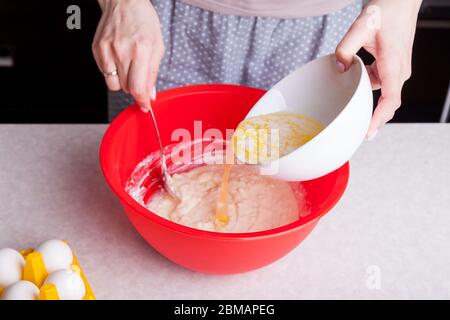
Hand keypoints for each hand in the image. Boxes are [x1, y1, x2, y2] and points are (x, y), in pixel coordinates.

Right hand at [92, 0, 164, 111]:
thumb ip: (153, 72)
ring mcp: (106, 51)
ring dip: (123, 83)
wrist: (123, 2)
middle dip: (135, 89)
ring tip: (129, 68)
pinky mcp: (96, 50)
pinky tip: (119, 60)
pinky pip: (105, 74)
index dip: (141, 101)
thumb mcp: (157, 46)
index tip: (144, 106)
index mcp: (140, 49)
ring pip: (114, 85)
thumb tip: (149, 94)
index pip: (138, 87)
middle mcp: (121, 51)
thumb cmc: (143, 21)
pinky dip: (113, 73)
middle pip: (126, 88)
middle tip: (139, 79)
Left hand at [336, 0, 421, 138]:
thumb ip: (345, 49)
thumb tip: (339, 69)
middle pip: (388, 103)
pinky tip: (356, 87)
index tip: (368, 132)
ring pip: (384, 94)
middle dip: (373, 119)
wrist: (400, 1)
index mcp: (393, 64)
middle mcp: (399, 70)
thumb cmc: (385, 11)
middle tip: (355, 133)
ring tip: (352, 113)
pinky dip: (369, 89)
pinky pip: (381, 84)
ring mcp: (398, 69)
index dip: (379, 119)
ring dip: (369, 102)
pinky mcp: (393, 67)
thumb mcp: (360, 27)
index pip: (390, 99)